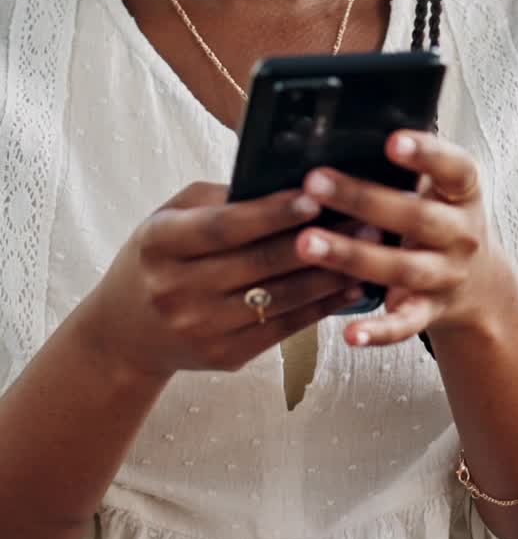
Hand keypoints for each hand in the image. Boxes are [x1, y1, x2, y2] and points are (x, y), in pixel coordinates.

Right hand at [83, 183, 362, 380]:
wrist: (125, 333)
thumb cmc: (159, 257)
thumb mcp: (172, 217)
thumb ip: (222, 199)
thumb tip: (287, 182)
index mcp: (160, 243)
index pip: (223, 227)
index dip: (271, 213)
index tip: (314, 196)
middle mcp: (175, 289)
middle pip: (257, 263)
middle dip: (317, 240)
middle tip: (364, 218)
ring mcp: (200, 328)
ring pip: (279, 299)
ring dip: (331, 275)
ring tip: (370, 250)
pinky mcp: (225, 357)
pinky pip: (284, 329)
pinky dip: (322, 308)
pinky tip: (351, 287)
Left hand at [296, 132, 499, 346]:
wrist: (479, 282)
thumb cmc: (437, 214)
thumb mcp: (436, 185)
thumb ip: (403, 165)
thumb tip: (341, 130)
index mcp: (463, 191)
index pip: (452, 167)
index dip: (426, 153)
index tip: (392, 140)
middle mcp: (461, 232)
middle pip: (414, 216)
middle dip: (362, 198)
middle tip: (314, 182)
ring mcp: (447, 275)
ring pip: (400, 268)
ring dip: (352, 256)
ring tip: (305, 243)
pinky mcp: (431, 312)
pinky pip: (404, 324)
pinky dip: (379, 331)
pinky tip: (349, 334)